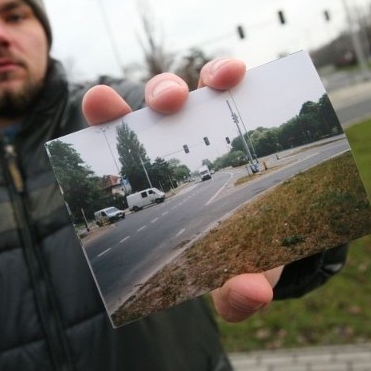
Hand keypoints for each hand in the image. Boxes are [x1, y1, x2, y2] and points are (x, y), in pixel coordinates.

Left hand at [82, 57, 278, 323]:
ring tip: (218, 81)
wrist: (270, 232)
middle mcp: (171, 144)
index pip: (122, 145)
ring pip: (187, 88)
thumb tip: (252, 295)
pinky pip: (227, 84)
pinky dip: (229, 74)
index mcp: (155, 179)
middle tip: (171, 102)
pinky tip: (238, 75)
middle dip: (157, 96)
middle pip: (152, 109)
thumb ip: (235, 292)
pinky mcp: (231, 108)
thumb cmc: (237, 252)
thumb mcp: (235, 273)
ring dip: (199, 80)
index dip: (107, 119)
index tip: (100, 101)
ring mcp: (200, 122)